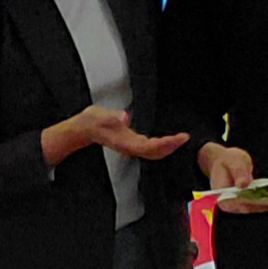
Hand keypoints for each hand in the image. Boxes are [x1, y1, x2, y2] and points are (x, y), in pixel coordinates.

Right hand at [42, 106, 188, 168]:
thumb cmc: (90, 123)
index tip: (177, 138)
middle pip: (155, 153)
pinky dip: (162, 145)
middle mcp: (130, 146)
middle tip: (184, 138)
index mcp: (125, 142)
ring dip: (168, 147)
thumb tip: (123, 118)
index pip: (149, 147)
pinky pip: (151, 147)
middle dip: (171, 147)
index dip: (165, 144)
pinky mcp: (132, 142)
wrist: (82, 130)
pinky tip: (169, 140)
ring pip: (154, 152)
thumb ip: (111, 116)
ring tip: (180, 139)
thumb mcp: (98, 115)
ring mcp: (132, 146)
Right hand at [199, 142, 267, 216]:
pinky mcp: (248, 201)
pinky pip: (260, 202)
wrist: (225, 161)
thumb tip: (243, 184)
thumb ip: (238, 172)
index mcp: (222, 197)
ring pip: (258, 206)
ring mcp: (240, 204)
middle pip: (251, 207)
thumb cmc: (226, 160)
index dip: (256, 203)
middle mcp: (231, 204)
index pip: (240, 204)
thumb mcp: (232, 161)